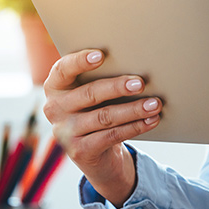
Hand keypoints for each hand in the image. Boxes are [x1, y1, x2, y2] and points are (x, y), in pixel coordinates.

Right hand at [42, 49, 160, 205]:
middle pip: (89, 94)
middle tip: (141, 83)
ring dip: (133, 110)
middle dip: (117, 87)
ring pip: (104, 117)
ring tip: (154, 104)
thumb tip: (136, 66)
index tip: (101, 55)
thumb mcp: (92, 94)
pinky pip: (112, 136)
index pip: (63, 69)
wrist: (95, 152)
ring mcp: (65, 132)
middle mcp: (54, 109)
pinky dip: (135, 127)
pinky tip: (151, 120)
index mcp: (55, 87)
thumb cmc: (96, 110)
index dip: (80, 61)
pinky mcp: (79, 151)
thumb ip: (101, 78)